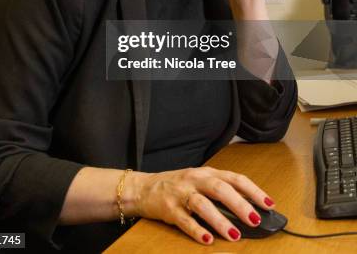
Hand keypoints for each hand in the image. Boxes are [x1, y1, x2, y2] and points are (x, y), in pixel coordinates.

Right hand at [130, 166, 274, 244]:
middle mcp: (196, 180)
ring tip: (234, 234)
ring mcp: (181, 193)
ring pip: (202, 204)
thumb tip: (249, 211)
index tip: (269, 204)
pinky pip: (184, 220)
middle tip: (255, 219)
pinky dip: (196, 230)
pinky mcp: (168, 208)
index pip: (234, 179)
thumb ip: (221, 193)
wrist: (145, 188)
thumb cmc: (179, 186)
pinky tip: (207, 240)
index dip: (253, 191)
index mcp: (207, 173)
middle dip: (239, 204)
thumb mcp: (201, 183)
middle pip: (220, 188)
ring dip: (220, 220)